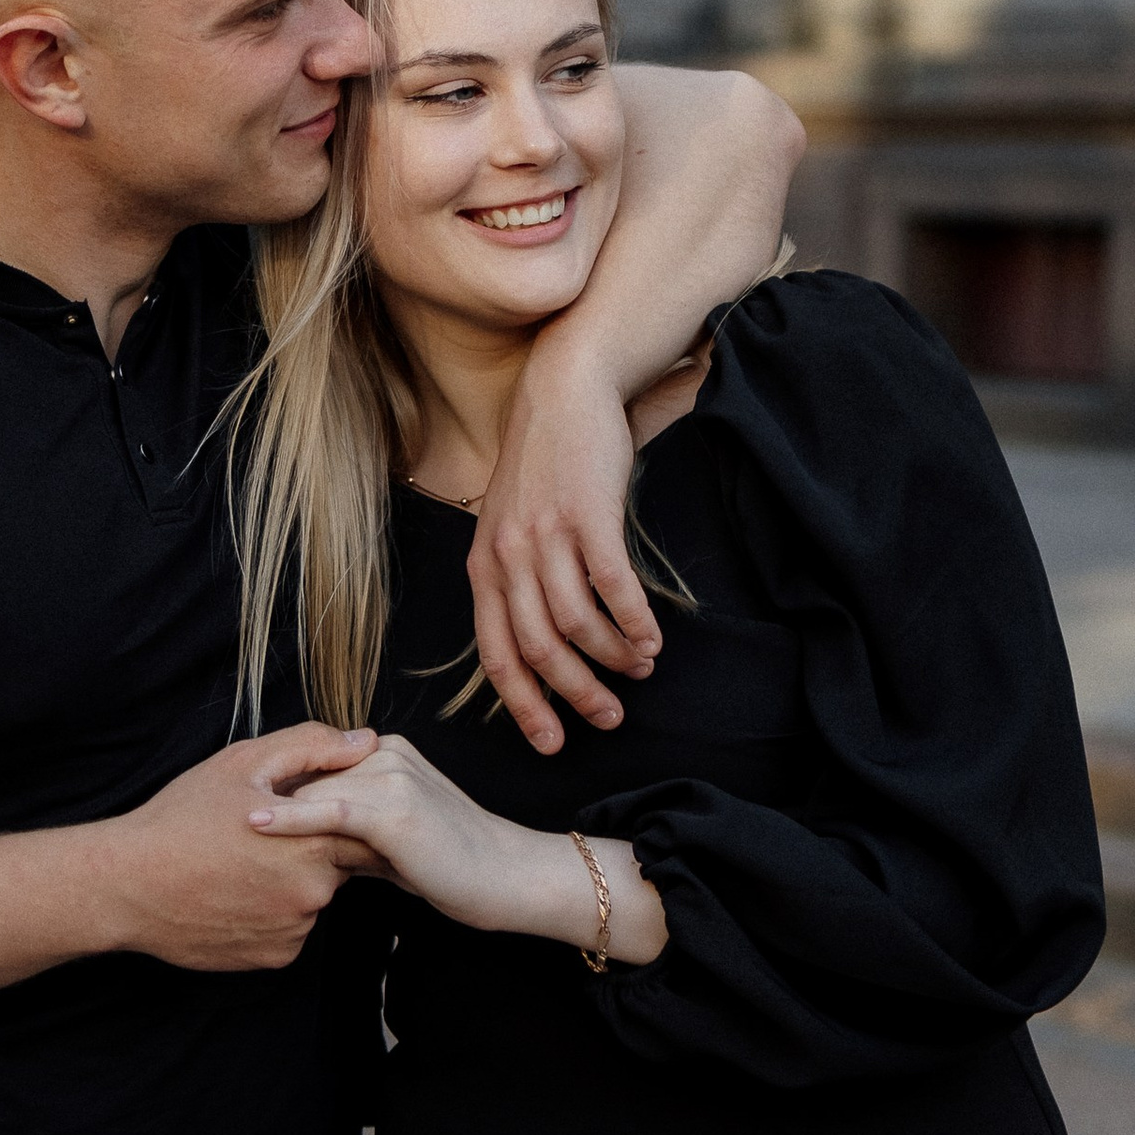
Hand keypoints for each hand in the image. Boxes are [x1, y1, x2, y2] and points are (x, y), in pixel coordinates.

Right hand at [110, 724, 380, 971]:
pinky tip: (235, 894)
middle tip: (263, 837)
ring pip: (312, 898)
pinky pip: (290, 929)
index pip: (367, 830)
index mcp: (313, 843)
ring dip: (292, 883)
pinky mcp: (275, 957)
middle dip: (313, 848)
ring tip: (242, 864)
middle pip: (340, 865)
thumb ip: (312, 747)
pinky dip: (273, 913)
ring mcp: (294, 930)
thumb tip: (367, 740)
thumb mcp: (243, 764)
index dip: (347, 815)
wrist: (126, 885)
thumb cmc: (181, 819)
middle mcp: (313, 894)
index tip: (321, 810)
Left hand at [253, 732, 664, 962]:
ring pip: (313, 784)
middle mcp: (386, 754)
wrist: (504, 879)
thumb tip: (308, 840)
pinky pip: (331, 810)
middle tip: (202, 804)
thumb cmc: (451, 865)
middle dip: (257, 786)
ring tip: (212, 815)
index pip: (314, 761)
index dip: (270, 782)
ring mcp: (392, 777)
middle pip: (306, 766)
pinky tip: (254, 825)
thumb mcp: (391, 839)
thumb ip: (353, 827)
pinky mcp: (394, 810)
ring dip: (263, 799)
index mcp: (386, 754)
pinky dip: (290, 817)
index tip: (219, 801)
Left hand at [468, 348, 660, 757]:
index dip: (524, 706)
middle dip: (578, 694)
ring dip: (614, 657)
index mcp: (483, 566)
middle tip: (611, 719)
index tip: (552, 742)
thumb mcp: (509, 524)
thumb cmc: (543, 465)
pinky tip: (652, 638)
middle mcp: (507, 556)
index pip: (496, 654)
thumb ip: (515, 580)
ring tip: (641, 669)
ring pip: (577, 624)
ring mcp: (546, 536)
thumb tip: (542, 643)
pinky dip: (635, 622)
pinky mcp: (588, 516)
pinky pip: (613, 588)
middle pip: (540, 650)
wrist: (562, 392)